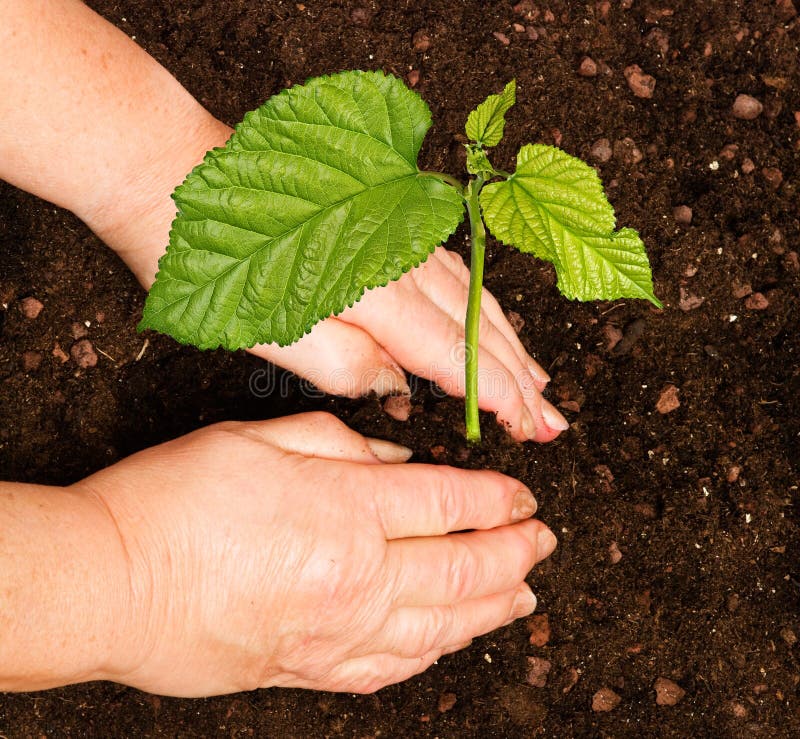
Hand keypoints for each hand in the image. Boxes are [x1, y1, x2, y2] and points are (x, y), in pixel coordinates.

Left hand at [0, 0, 567, 442]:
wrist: (181, 174)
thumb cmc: (219, 262)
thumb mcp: (273, 333)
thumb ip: (345, 365)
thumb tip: (396, 385)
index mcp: (376, 291)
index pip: (454, 355)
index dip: (498, 395)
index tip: (532, 428)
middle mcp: (402, 258)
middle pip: (478, 326)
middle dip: (521, 377)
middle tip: (553, 421)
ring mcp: (399, 235)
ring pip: (473, 297)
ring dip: (510, 342)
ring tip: (540, 380)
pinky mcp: (388, 225)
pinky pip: (452, 272)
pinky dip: (481, 306)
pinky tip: (493, 323)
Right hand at [77, 412, 556, 695]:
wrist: (108, 583)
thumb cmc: (173, 501)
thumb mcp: (260, 438)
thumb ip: (341, 444)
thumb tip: (397, 462)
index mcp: (345, 509)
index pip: (450, 502)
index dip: (497, 499)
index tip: (525, 497)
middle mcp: (357, 577)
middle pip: (464, 568)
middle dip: (515, 553)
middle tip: (544, 542)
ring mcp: (338, 633)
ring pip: (443, 626)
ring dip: (493, 608)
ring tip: (525, 594)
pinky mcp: (310, 670)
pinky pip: (394, 668)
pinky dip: (437, 652)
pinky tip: (455, 639)